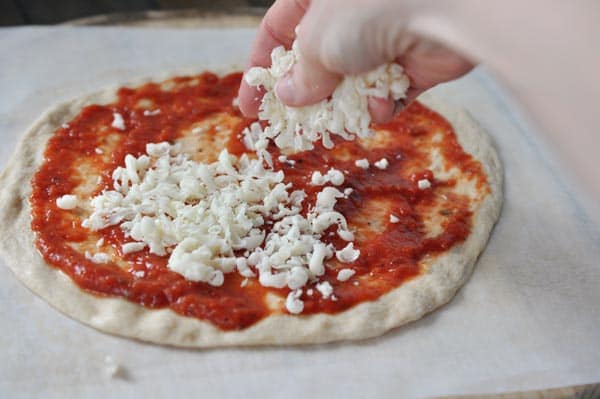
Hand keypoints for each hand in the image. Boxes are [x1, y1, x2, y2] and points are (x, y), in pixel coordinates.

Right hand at [238, 0, 473, 122]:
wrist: (447, 8)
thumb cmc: (371, 8)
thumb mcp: (318, 42)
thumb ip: (301, 74)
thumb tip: (289, 97)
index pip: (277, 30)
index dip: (259, 69)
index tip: (250, 107)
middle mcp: (351, 12)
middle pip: (317, 60)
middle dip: (307, 96)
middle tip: (294, 128)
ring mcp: (384, 35)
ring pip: (352, 81)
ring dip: (344, 106)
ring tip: (336, 125)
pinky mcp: (415, 60)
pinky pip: (388, 90)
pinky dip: (381, 104)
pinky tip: (380, 107)